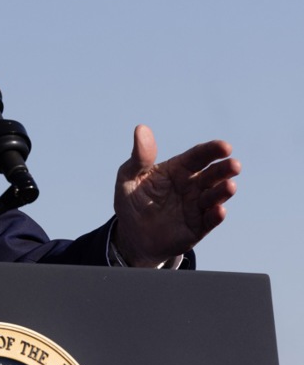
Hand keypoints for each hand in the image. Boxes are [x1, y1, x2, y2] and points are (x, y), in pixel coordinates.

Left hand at [113, 125, 239, 267]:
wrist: (133, 235)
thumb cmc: (131, 201)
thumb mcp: (129, 177)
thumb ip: (139, 157)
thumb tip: (141, 128)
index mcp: (178, 169)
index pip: (197, 156)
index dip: (211, 150)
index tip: (225, 146)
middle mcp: (192, 185)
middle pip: (212, 174)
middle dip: (224, 169)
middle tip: (234, 165)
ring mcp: (197, 206)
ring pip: (214, 196)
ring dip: (223, 191)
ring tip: (229, 186)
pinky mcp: (198, 227)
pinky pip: (210, 220)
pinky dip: (216, 216)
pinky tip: (219, 210)